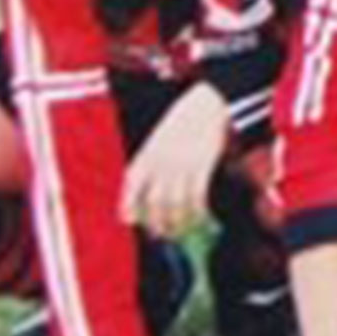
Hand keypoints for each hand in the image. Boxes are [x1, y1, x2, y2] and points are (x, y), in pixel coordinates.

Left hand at [121, 84, 229, 236]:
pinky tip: (203, 216)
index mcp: (148, 153)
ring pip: (176, 203)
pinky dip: (200, 210)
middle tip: (163, 234)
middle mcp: (161, 161)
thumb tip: (157, 187)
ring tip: (183, 230)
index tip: (129, 220)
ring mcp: (181, 163)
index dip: (127, 204)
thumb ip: (155, 160)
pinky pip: (198, 195)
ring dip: (180, 221)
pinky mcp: (202, 164)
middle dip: (158, 222)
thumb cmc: (186, 119)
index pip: (132, 184)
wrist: (209, 101)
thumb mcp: (162, 138)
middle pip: (154, 201)